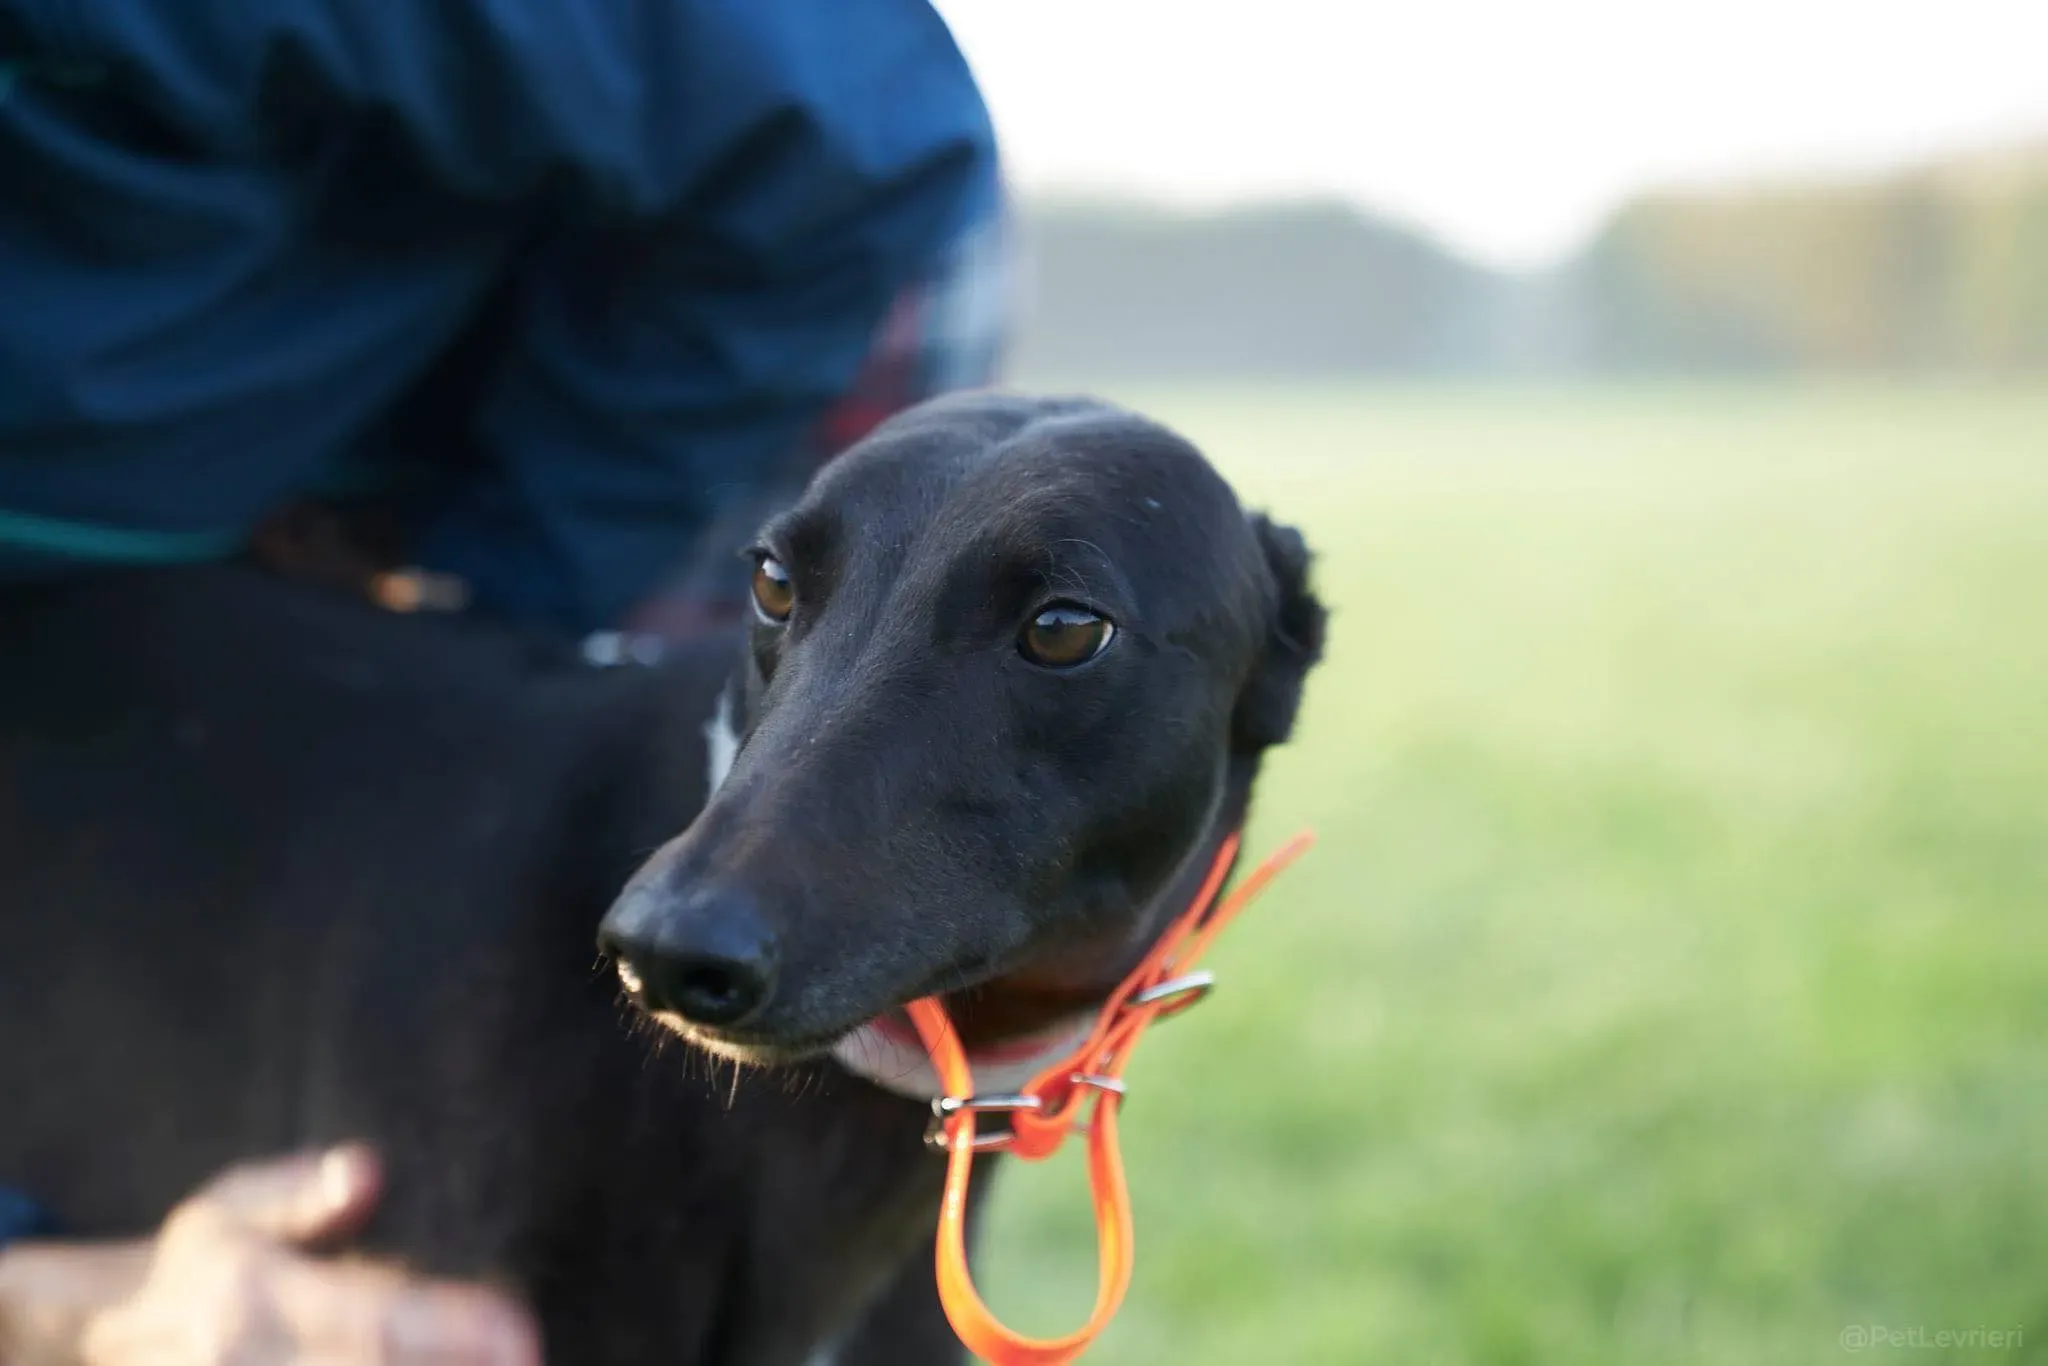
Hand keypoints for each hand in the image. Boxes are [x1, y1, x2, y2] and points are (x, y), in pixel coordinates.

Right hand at [0, 1148, 539, 1365]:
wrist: (97, 1341)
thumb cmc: (193, 1265)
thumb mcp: (231, 1209)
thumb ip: (302, 1193)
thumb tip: (368, 1170)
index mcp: (256, 1299)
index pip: (374, 1323)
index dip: (453, 1331)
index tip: (523, 1331)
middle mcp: (252, 1363)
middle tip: (531, 1359)